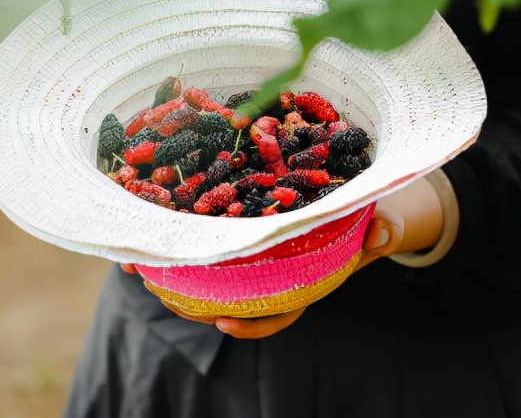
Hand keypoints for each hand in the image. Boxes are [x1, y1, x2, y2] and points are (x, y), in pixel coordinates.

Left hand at [129, 174, 445, 338]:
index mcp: (304, 278)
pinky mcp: (237, 225)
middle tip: (162, 297)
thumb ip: (382, 228)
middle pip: (230, 298)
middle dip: (191, 303)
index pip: (278, 312)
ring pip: (208, 271)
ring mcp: (253, 252)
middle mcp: (273, 270)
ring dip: (169, 269)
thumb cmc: (374, 212)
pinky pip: (202, 235)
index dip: (252, 325)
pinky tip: (145, 224)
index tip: (223, 324)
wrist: (367, 195)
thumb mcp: (383, 217)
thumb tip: (380, 233)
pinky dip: (174, 232)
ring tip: (136, 266)